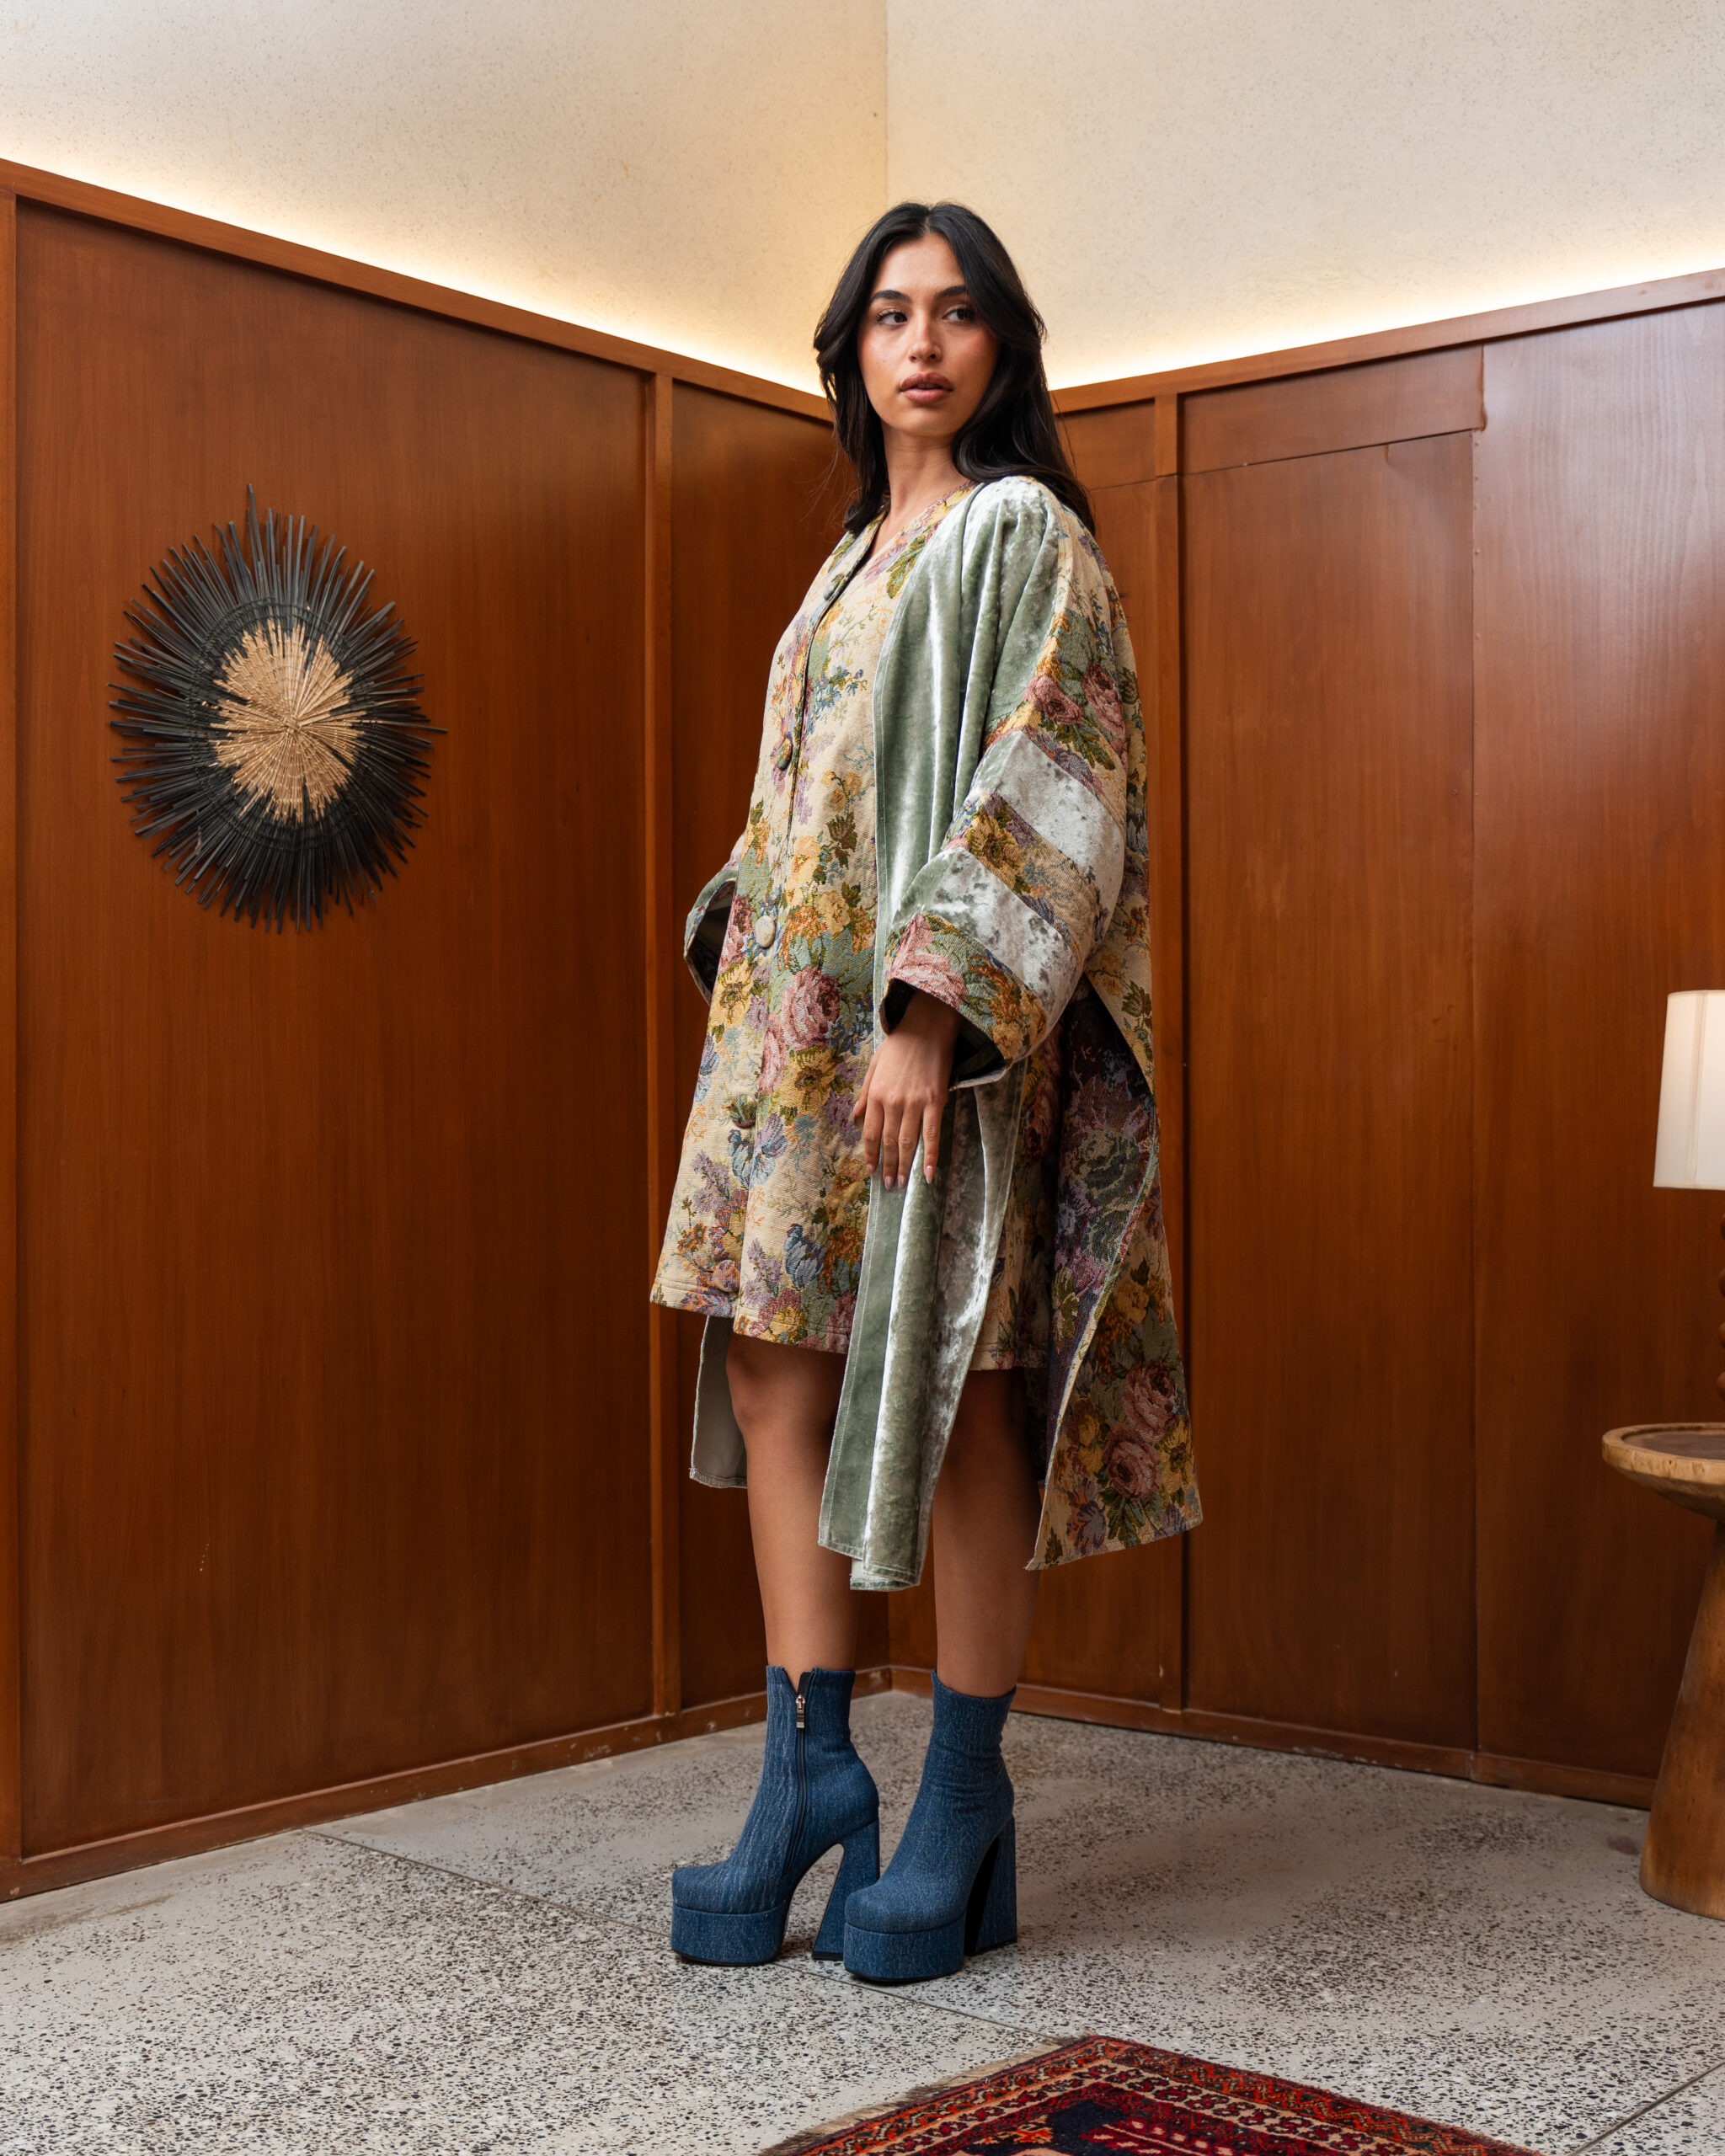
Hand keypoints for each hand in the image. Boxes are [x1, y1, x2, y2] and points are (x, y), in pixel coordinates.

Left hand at [852, 990, 962, 1188]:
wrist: (926, 1027)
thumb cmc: (899, 1046)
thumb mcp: (874, 1067)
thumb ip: (864, 1094)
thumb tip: (854, 1118)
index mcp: (876, 1095)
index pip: (870, 1133)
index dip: (870, 1155)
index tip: (870, 1171)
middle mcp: (892, 1102)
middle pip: (888, 1142)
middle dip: (887, 1166)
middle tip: (888, 1185)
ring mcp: (915, 1103)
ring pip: (907, 1143)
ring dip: (904, 1166)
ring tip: (902, 1183)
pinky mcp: (935, 1102)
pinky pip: (932, 1135)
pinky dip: (931, 1157)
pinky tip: (929, 1174)